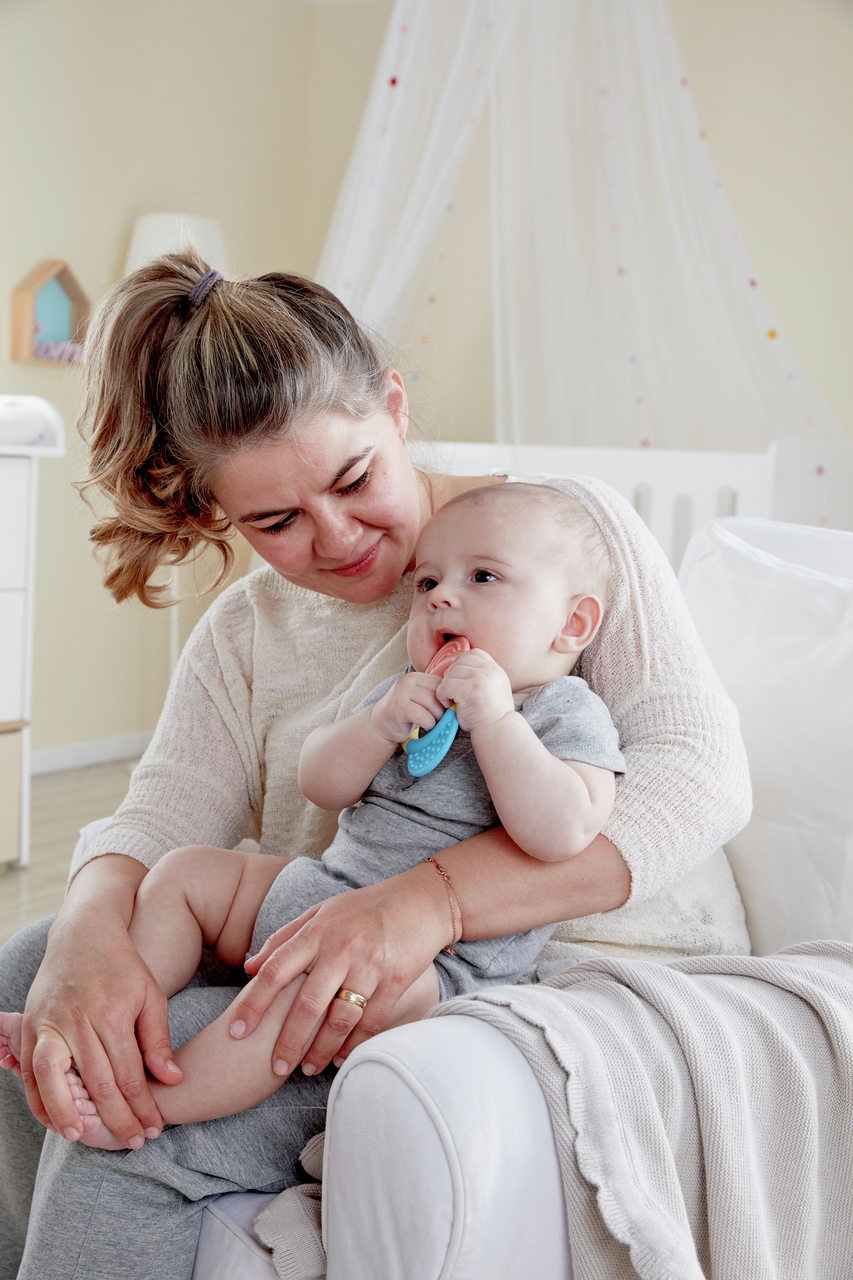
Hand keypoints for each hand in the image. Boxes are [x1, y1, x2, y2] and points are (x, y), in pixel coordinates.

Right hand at [21, 890, 180, 1146]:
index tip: (155, 1128)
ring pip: (55, 1081)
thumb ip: (158, 1039)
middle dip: (116, 1119)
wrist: (84, 933)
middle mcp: (78, 1021)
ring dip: (69, 1114)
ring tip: (85, 1137)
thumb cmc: (123, 965)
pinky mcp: (33, 1024)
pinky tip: (56, 1119)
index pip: (129, 1075)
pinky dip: (40, 1099)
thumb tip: (172, 1079)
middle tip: (134, 1142)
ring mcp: (51, 1023)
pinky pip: (31, 1072)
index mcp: (112, 1014)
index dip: (143, 1107)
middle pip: (97, 1084)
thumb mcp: (151, 994)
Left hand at [231, 863, 450, 1075]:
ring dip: (321, 1049)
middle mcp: (341, 949)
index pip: (276, 970)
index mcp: (318, 931)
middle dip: (288, 1041)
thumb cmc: (366, 906)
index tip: (236, 1032)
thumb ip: (284, 938)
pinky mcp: (395, 980)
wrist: (422, 900)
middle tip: (275, 1067)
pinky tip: (341, 1058)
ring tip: (307, 1068)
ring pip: (339, 1018)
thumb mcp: (321, 911)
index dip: (254, 1004)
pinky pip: (371, 1021)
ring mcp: (370, 966)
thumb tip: (249, 967)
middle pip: (307, 1004)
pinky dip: (354, 1044)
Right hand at [369, 671, 443, 744]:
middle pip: (438, 693)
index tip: (445, 708)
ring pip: (433, 705)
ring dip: (437, 718)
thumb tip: (456, 698)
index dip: (446, 697)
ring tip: (432, 722)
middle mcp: (408, 681)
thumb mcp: (418, 698)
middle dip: (443, 709)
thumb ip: (432, 694)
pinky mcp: (400, 708)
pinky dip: (429, 724)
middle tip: (439, 718)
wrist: (380, 724)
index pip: (440, 683)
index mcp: (415, 677)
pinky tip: (424, 726)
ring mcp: (402, 693)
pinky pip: (424, 717)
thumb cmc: (404, 712)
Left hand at [437, 649, 514, 731]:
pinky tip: (448, 704)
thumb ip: (483, 676)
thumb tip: (460, 667)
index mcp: (496, 669)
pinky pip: (445, 685)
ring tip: (451, 699)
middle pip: (460, 661)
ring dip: (446, 686)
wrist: (497, 731)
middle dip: (452, 675)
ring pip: (451, 673)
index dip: (462, 664)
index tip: (459, 679)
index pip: (474, 654)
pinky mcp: (469, 689)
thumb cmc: (491, 715)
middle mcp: (490, 670)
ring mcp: (480, 678)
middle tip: (452, 690)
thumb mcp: (494, 688)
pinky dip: (442, 695)